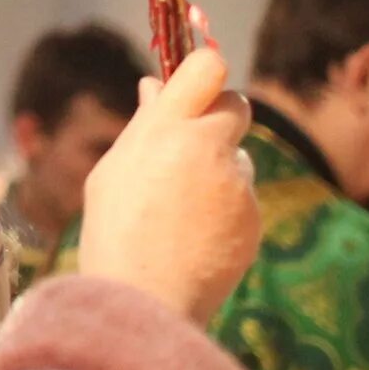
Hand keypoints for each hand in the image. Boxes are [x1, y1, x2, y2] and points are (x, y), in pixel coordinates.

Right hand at [77, 46, 257, 325]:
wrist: (144, 302)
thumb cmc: (114, 232)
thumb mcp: (115, 170)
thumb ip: (144, 126)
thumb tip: (156, 87)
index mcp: (165, 128)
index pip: (207, 67)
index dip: (205, 70)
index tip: (196, 85)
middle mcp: (207, 148)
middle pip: (238, 105)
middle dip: (220, 116)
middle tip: (194, 143)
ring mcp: (236, 185)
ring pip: (238, 158)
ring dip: (219, 171)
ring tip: (180, 213)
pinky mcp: (253, 218)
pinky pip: (242, 198)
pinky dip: (225, 210)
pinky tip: (195, 237)